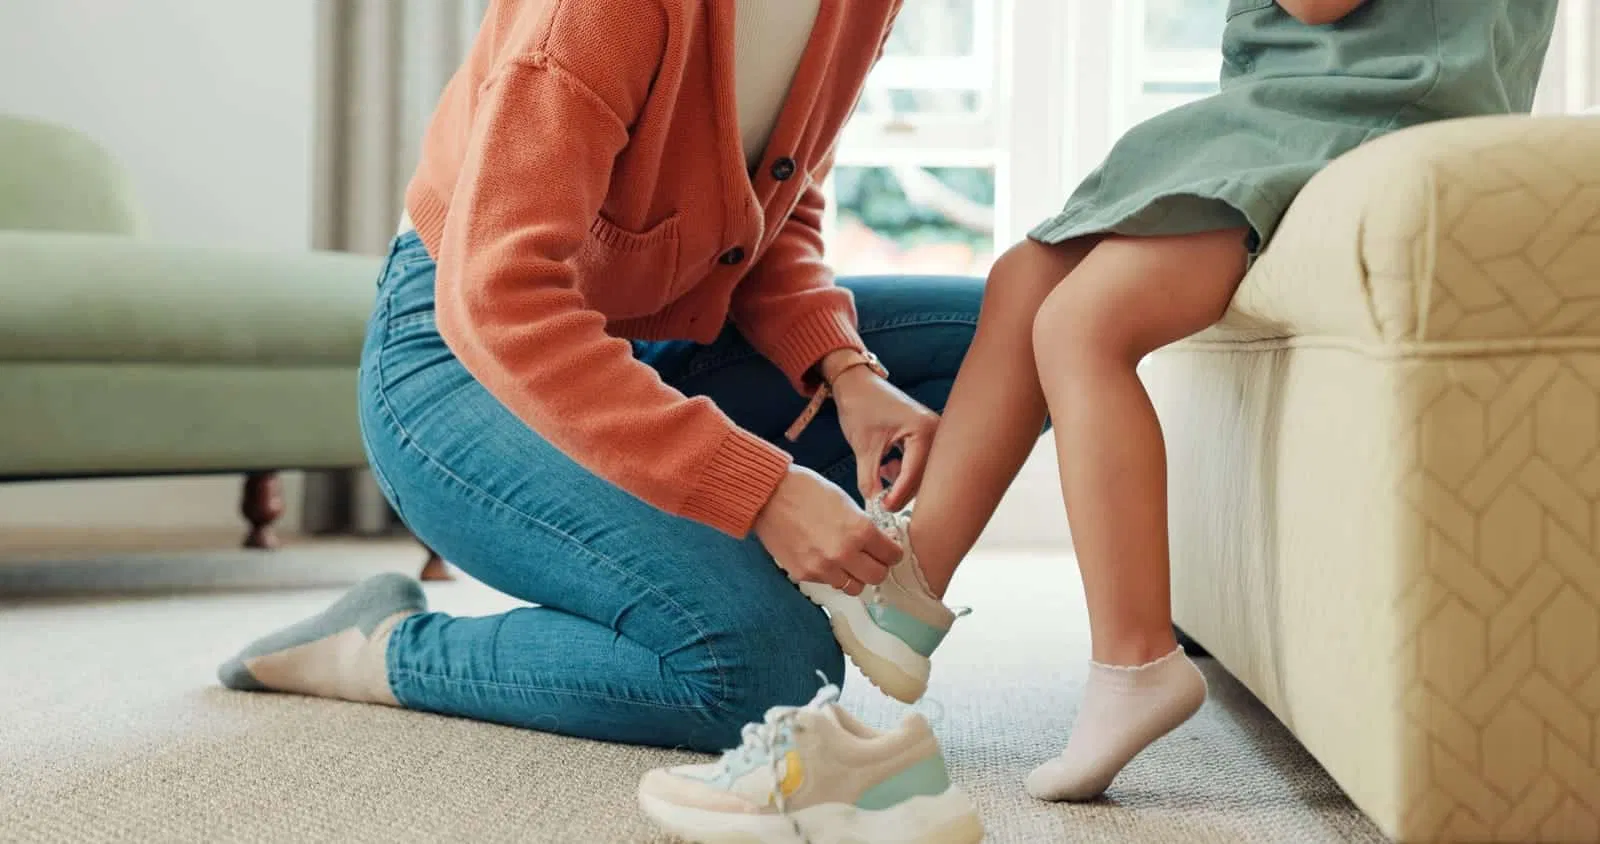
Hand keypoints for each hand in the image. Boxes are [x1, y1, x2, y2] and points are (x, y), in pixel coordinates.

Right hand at [753, 466, 900, 594]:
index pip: (892, 555)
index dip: (892, 552)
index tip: (888, 550)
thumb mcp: (846, 502)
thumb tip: (878, 543)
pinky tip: (824, 557)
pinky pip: (829, 583)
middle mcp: (845, 553)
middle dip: (877, 567)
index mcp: (860, 530)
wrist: (769, 495)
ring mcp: (824, 567)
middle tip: (871, 558)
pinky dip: (832, 574)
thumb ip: (865, 527)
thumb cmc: (806, 491)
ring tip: (847, 561)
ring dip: (855, 575)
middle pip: (877, 576)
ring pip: (855, 587)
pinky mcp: (805, 574)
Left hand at [828, 361, 938, 509]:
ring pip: (922, 472)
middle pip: (923, 476)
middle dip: (902, 490)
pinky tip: (886, 467)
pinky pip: (921, 463)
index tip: (882, 509)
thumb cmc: (860, 407)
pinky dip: (904, 470)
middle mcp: (935, 431)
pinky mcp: (926, 436)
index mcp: (923, 430)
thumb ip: (870, 480)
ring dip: (902, 480)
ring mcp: (933, 433)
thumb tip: (875, 507)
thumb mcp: (864, 448)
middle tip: (881, 502)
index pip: (914, 474)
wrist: (857, 384)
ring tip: (880, 475)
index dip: (898, 495)